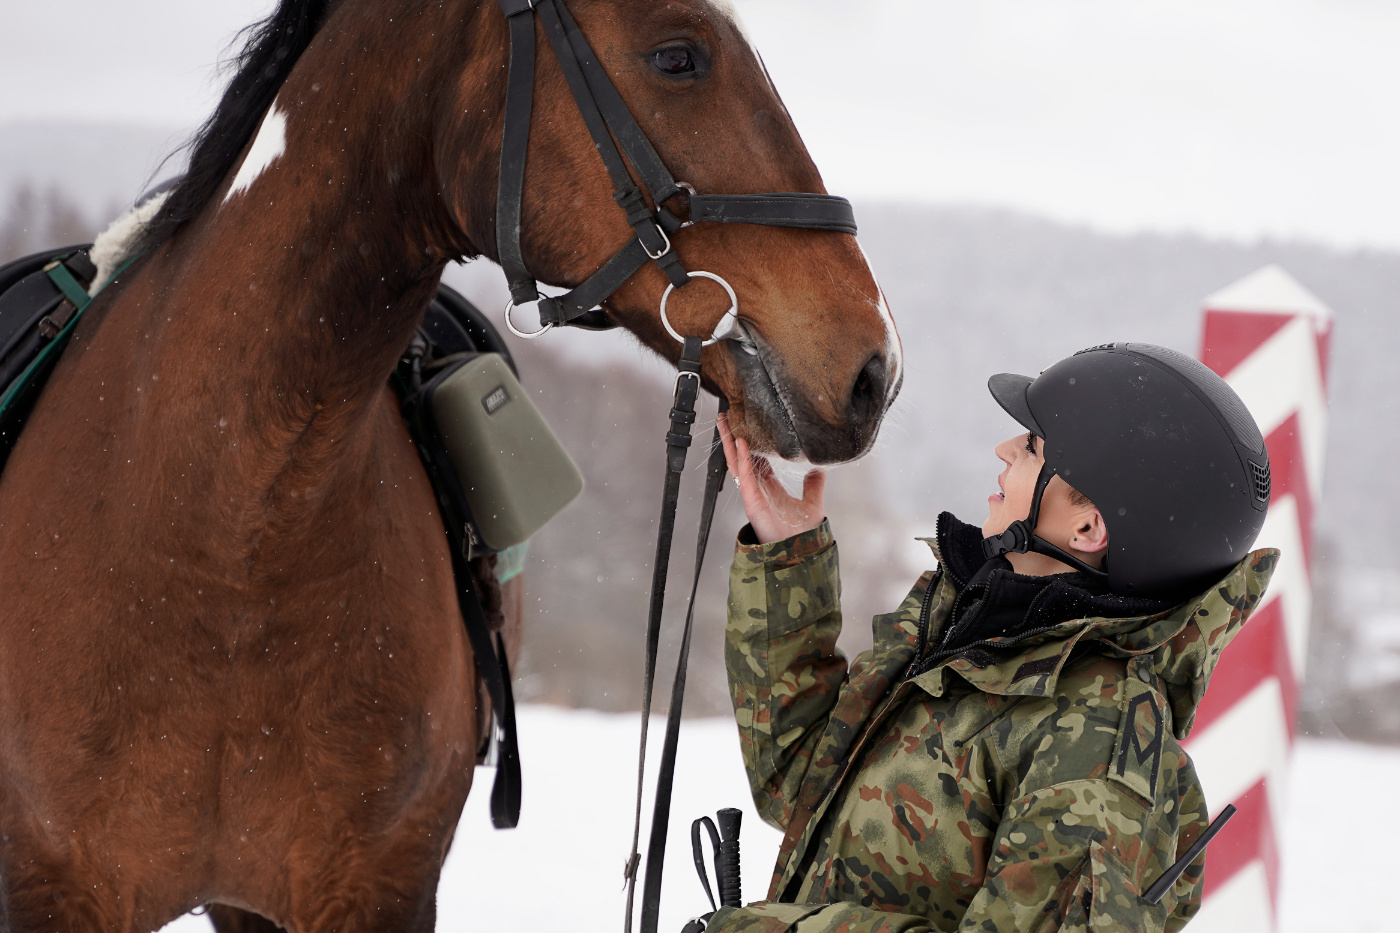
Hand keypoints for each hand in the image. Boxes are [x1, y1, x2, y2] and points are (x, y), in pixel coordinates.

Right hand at [718, 413, 824, 543]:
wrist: (800, 552)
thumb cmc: (802, 534)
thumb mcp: (813, 503)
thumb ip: (814, 486)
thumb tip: (819, 470)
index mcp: (770, 489)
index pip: (757, 461)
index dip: (751, 444)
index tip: (748, 428)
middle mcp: (758, 490)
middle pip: (742, 458)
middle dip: (733, 438)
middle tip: (727, 418)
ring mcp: (753, 495)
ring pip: (737, 464)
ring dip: (730, 443)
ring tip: (724, 423)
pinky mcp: (752, 502)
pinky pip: (745, 477)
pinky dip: (742, 459)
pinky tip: (740, 443)